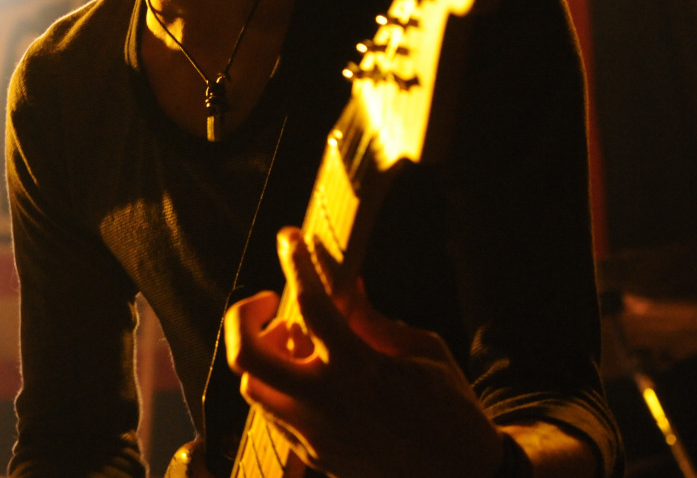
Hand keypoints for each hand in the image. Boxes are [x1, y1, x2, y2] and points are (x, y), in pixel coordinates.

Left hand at [224, 227, 504, 477]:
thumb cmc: (452, 410)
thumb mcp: (423, 352)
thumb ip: (372, 319)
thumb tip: (344, 282)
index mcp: (361, 370)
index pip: (311, 305)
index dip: (295, 264)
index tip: (289, 239)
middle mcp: (327, 404)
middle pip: (247, 355)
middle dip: (244, 317)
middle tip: (271, 303)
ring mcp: (314, 435)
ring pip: (251, 386)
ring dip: (263, 355)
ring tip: (295, 343)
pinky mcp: (312, 456)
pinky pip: (271, 414)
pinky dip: (277, 386)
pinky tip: (305, 375)